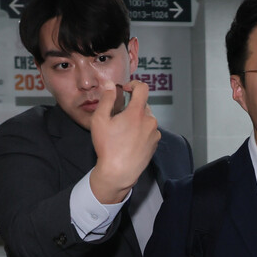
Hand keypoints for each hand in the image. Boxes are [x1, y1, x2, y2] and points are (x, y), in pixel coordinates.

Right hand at [89, 80, 160, 203]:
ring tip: (123, 131)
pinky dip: (141, 130)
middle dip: (131, 106)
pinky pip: (149, 130)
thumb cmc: (108, 147)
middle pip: (143, 104)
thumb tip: (110, 84)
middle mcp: (150, 121)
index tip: (126, 90)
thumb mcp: (100, 120)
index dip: (134, 84)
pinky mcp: (155, 143)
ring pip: (146, 118)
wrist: (119, 172)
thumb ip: (107, 99)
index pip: (143, 88)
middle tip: (118, 116)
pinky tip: (130, 140)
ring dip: (136, 119)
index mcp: (137, 113)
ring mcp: (154, 133)